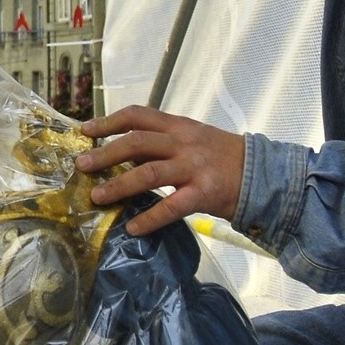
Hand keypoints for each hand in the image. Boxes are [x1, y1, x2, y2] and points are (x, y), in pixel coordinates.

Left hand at [76, 105, 244, 236]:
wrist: (262, 175)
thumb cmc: (222, 157)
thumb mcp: (193, 139)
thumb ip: (163, 142)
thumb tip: (124, 154)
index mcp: (179, 125)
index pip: (138, 115)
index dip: (108, 121)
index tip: (85, 130)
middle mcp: (184, 142)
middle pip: (136, 142)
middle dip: (105, 153)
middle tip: (82, 166)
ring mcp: (194, 168)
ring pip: (148, 173)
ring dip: (118, 185)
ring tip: (97, 196)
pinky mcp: (203, 194)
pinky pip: (170, 207)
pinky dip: (148, 219)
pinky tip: (132, 228)